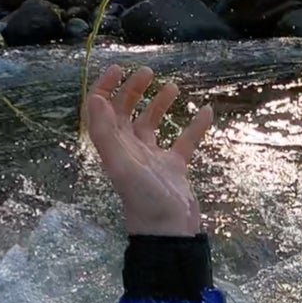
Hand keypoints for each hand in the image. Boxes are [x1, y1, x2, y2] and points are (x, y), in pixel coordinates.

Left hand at [83, 63, 214, 236]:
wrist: (169, 233)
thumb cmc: (144, 199)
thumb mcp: (121, 164)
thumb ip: (106, 133)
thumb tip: (95, 99)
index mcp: (114, 147)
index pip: (102, 111)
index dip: (106, 88)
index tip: (120, 68)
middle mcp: (130, 150)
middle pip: (126, 113)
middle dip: (134, 90)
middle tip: (149, 72)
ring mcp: (153, 159)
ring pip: (153, 124)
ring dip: (160, 103)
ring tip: (174, 86)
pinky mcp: (174, 168)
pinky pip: (184, 141)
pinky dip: (194, 126)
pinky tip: (206, 111)